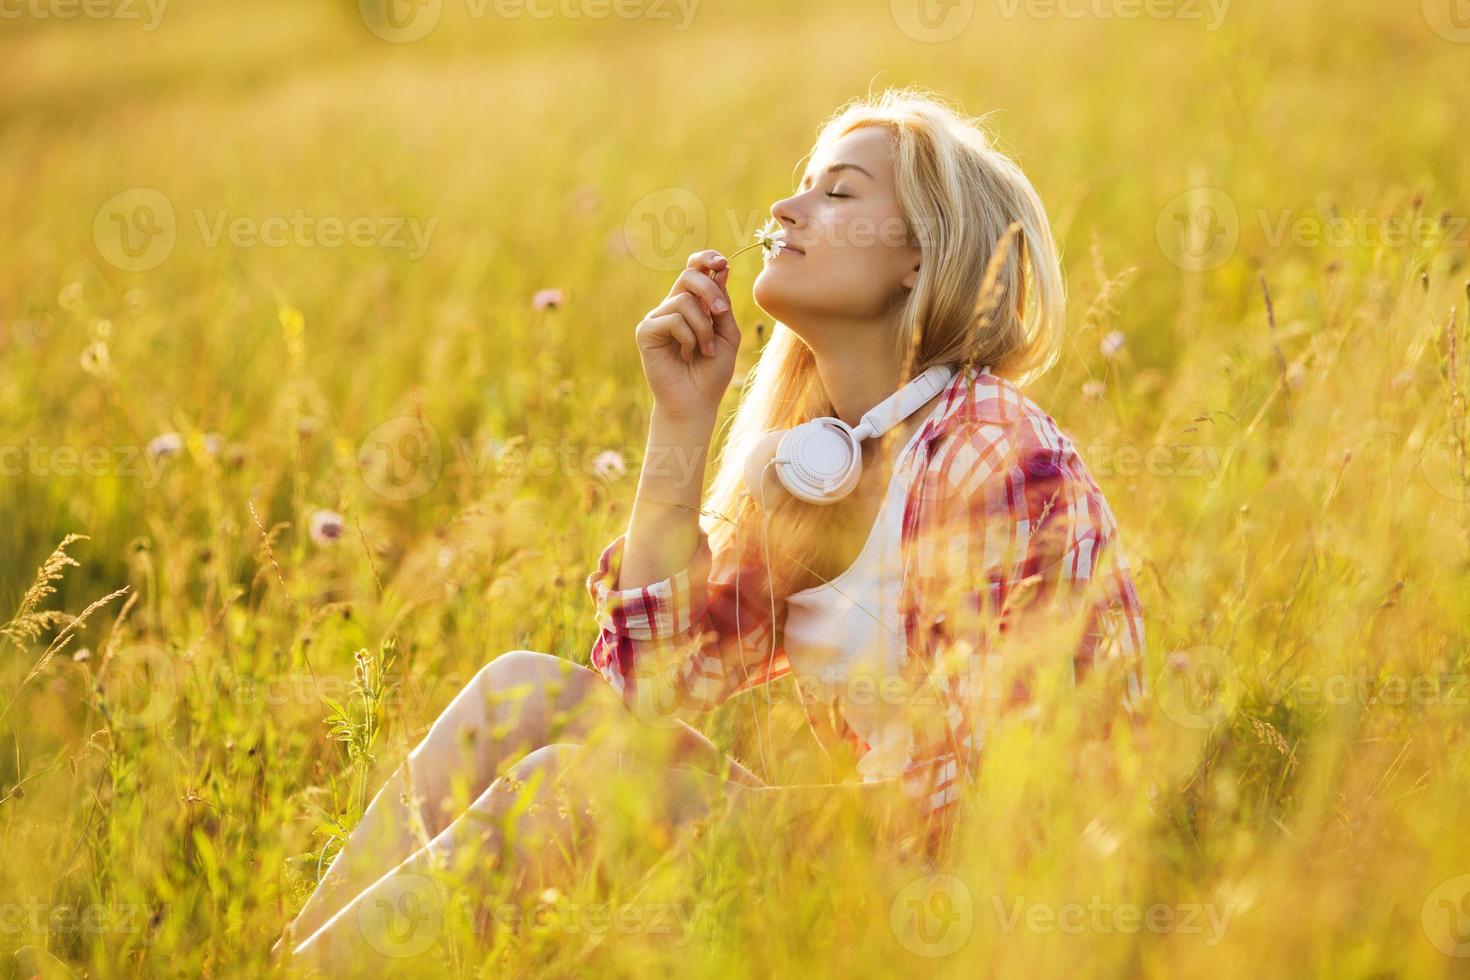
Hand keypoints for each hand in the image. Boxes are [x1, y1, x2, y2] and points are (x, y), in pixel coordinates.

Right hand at [635, 250, 740, 421]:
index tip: (723, 263)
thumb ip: (723, 304)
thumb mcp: (727, 335)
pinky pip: (672, 319)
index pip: (694, 270)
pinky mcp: (646, 331)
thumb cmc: (711, 372)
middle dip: (710, 290)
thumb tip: (722, 269)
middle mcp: (672, 307)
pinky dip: (688, 337)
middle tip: (721, 314)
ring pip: (684, 300)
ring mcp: (657, 318)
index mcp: (692, 304)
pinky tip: (685, 355)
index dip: (706, 259)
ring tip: (705, 350)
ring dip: (703, 326)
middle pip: (689, 276)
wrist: (695, 402)